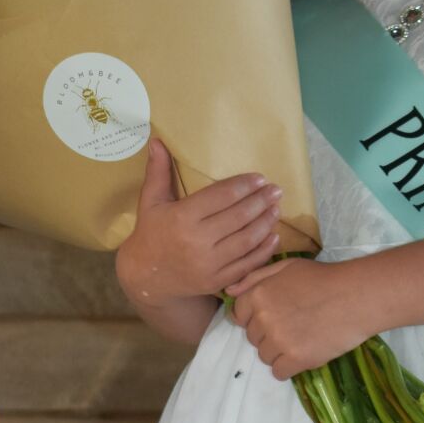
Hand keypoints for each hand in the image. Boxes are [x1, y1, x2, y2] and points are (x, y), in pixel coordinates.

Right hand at [116, 139, 282, 309]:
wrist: (147, 278)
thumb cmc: (150, 234)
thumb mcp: (150, 202)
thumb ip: (158, 172)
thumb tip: (157, 141)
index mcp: (182, 217)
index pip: (221, 196)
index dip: (243, 185)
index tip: (259, 178)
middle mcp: (197, 241)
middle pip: (238, 217)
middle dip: (260, 201)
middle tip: (275, 190)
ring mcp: (209, 264)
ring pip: (246, 240)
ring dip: (266, 222)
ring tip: (276, 208)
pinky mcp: (217, 281)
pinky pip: (247, 264)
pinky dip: (263, 250)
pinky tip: (273, 236)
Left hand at [229, 255, 366, 379]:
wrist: (356, 296)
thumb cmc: (322, 278)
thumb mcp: (286, 267)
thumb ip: (254, 278)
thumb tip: (229, 293)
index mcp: (257, 295)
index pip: (238, 317)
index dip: (254, 318)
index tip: (272, 316)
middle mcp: (262, 318)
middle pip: (252, 338)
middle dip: (267, 334)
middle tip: (292, 325)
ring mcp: (278, 340)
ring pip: (264, 356)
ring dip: (278, 352)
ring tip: (300, 338)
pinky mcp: (295, 358)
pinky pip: (278, 372)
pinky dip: (289, 367)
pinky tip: (304, 354)